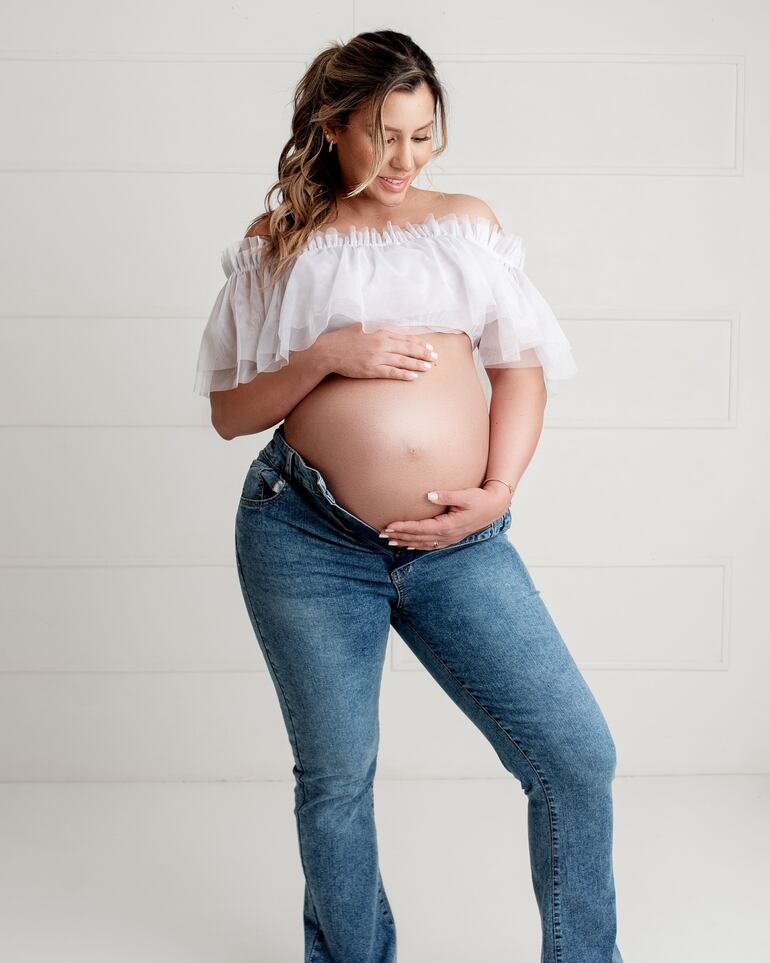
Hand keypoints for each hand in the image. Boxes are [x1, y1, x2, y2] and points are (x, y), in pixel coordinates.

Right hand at [320, 323, 438, 380]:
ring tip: (429, 367)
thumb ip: (374, 328)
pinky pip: (391, 373)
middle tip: (435, 358)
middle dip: (423, 353)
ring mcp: (377, 358)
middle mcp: (381, 344)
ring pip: (403, 361)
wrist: (328, 351)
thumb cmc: (342, 339)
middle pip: (408, 349)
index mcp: (380, 332)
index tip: (429, 347)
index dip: (418, 343)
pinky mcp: (371, 370)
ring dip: (418, 364)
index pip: (404, 338)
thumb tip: (384, 328)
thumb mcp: (360, 327)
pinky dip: (403, 374)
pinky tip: (414, 376)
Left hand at [380, 484, 510, 550]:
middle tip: (381, 534)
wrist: (494, 507)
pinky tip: (408, 546)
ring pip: (422, 543)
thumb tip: (429, 495)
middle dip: (399, 537)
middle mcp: (446, 535)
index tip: (389, 526)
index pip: (420, 529)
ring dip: (405, 542)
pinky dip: (417, 546)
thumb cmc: (480, 499)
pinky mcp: (450, 537)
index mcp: (448, 525)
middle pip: (417, 538)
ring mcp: (449, 538)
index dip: (403, 528)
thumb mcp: (465, 495)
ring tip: (390, 541)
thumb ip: (447, 496)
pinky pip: (430, 545)